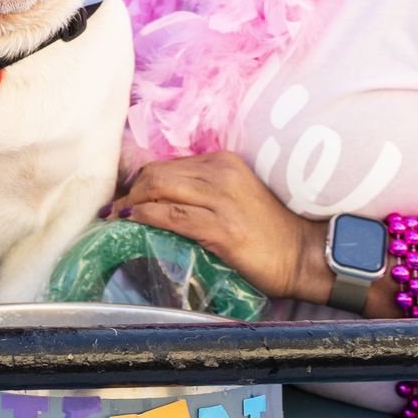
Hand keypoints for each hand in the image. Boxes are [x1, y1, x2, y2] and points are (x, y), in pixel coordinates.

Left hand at [103, 152, 330, 303]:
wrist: (302, 254)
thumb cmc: (268, 232)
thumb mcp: (235, 197)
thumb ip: (203, 191)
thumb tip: (160, 201)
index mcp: (223, 162)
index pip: (167, 164)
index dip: (139, 181)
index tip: (125, 198)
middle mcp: (220, 173)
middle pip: (156, 173)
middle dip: (129, 191)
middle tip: (115, 211)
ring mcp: (221, 199)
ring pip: (158, 189)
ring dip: (130, 204)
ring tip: (116, 220)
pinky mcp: (220, 227)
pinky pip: (170, 215)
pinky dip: (144, 217)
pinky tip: (132, 224)